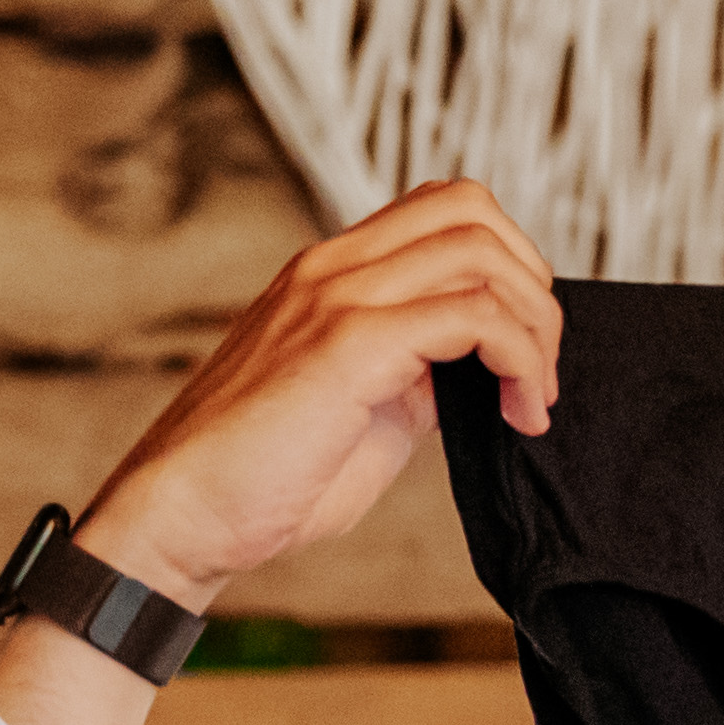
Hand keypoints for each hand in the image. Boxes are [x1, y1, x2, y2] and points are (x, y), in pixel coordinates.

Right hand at [64, 178, 560, 613]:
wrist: (183, 516)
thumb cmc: (264, 479)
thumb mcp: (363, 409)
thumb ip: (415, 372)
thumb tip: (483, 368)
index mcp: (330, 274)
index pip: (442, 210)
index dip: (506, 265)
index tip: (523, 348)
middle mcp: (332, 267)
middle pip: (471, 207)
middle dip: (532, 283)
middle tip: (540, 369)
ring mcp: (337, 297)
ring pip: (480, 251)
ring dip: (536, 325)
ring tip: (534, 398)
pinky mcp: (349, 343)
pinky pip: (473, 315)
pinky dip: (521, 361)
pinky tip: (518, 415)